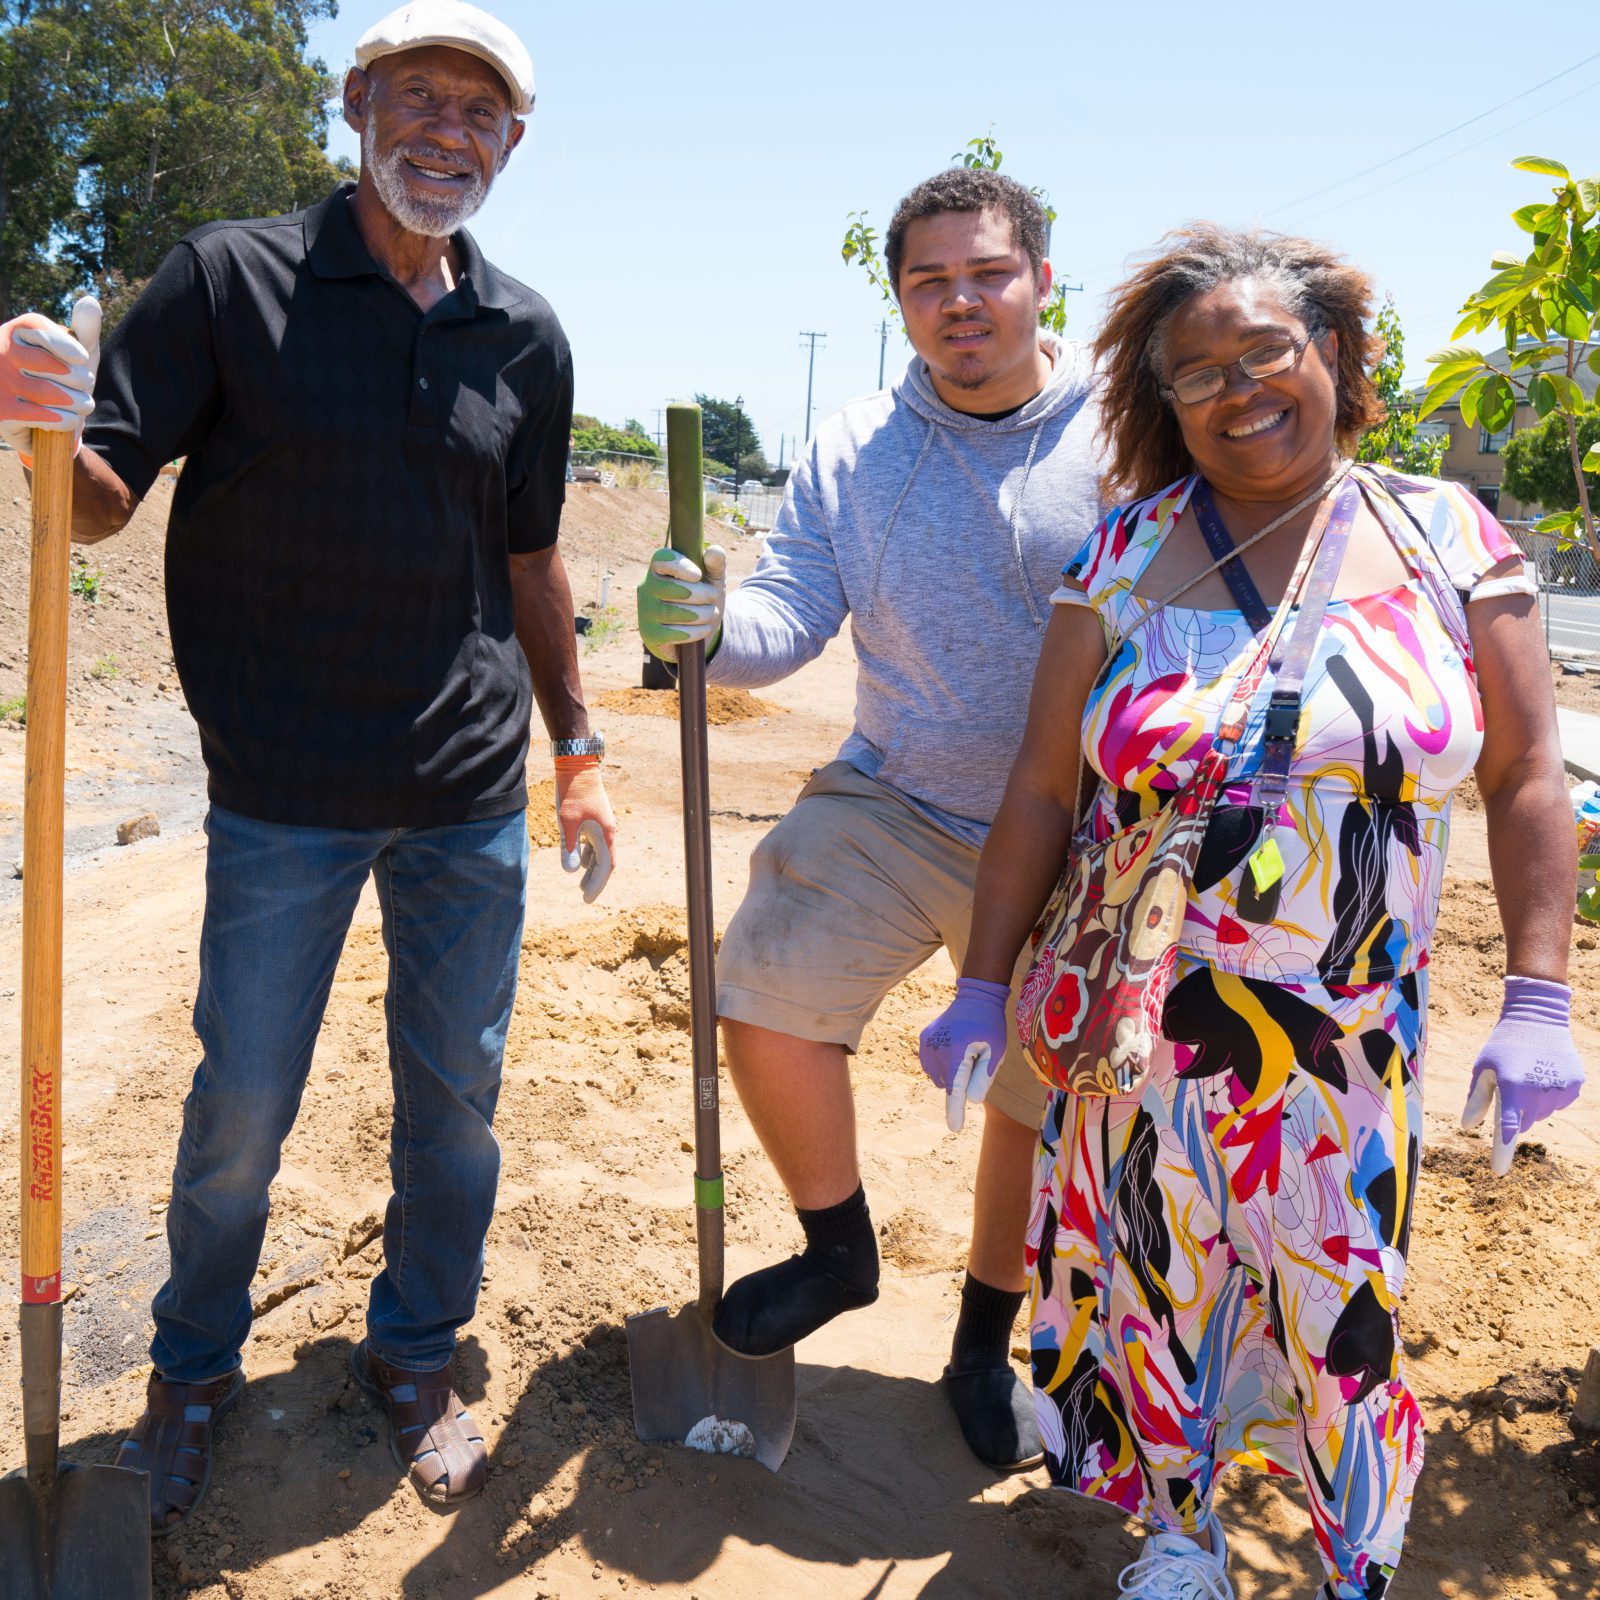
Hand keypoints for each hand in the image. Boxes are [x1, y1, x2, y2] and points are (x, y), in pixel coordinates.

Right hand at [0, 298, 100, 463]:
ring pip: (50, 393)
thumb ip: (84, 328)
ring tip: (84, 404)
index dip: (63, 343)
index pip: (37, 328)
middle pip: (52, 365)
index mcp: (17, 332)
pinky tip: (70, 419)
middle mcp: (2, 352)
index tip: (82, 357)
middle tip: (85, 385)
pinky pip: (41, 415)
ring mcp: (0, 381)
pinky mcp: (2, 411)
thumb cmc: (60, 377)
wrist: (37, 418)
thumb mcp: (74, 351)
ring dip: (78, 403)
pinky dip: (64, 420)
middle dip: (80, 380)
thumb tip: (90, 302)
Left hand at [555, 764, 615, 902]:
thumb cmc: (572, 792)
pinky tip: (579, 862)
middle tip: (585, 897)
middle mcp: (607, 831)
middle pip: (604, 862)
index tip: (587, 899)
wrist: (577, 765)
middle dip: (595, 880)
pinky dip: (588, 855)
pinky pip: (594, 843)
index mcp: (605, 833)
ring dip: (591, 869)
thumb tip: (571, 871)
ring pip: (599, 853)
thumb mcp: (567, 821)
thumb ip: (569, 846)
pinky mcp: (594, 818)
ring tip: (580, 883)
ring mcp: (602, 824)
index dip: (597, 884)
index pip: (605, 866)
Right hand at [637, 544, 725, 662]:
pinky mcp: (649, 634)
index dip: (681, 566)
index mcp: (659, 568)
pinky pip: (674, 633)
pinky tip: (703, 628)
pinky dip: (695, 631)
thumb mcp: (712, 581)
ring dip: (702, 613)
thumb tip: (714, 550)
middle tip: (713, 597)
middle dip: (702, 594)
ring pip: (675, 612)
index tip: (698, 575)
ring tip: (711, 613)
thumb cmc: (701, 601)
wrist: (693, 636)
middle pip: (673, 588)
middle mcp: (647, 587)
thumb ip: (716, 565)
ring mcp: (646, 611)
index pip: (661, 559)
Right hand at [918, 977, 1011, 1132]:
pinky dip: (942, 1065)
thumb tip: (970, 1099)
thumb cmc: (990, 1026)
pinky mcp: (923, 1040)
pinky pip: (930, 1066)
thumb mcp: (995, 1052)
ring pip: (938, 1077)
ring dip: (950, 1074)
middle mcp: (937, 1050)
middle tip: (976, 1057)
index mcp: (957, 1053)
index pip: (955, 1090)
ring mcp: (927, 1044)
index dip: (956, 1111)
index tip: (955, 1128)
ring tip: (965, 1051)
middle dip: (961, 1080)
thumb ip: (983, 1078)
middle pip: (948, 1084)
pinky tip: (954, 1050)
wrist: (975, 997)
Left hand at [1461, 975, 1583, 1175]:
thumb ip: (1476, 1099)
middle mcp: (1538, 1092)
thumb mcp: (1483, 1068)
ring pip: (1542, 1114)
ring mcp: (1560, 1090)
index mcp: (1512, 1088)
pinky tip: (1545, 1072)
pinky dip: (1550, 1094)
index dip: (1502, 1152)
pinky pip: (1558, 1102)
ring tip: (1528, 1073)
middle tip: (1511, 1084)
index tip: (1497, 1171)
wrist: (1538, 1017)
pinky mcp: (1575, 1085)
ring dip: (1533, 1103)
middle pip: (1525, 1123)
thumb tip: (1467, 1126)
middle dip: (1516, 1112)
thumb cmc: (1503, 1043)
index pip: (1507, 1128)